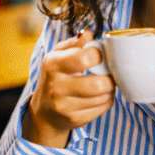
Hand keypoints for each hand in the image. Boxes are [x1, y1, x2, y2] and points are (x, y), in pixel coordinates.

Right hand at [23, 29, 115, 147]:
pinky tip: (99, 96)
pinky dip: (107, 100)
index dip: (99, 55)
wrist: (44, 110)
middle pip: (99, 84)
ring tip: (103, 84)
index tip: (99, 56)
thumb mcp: (59, 54)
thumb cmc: (56, 75)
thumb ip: (76, 42)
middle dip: (109, 77)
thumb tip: (88, 34)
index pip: (86, 58)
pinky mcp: (75, 120)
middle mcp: (57, 87)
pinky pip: (104, 108)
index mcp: (53, 65)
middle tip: (107, 73)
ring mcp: (65, 106)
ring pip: (104, 97)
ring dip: (110, 89)